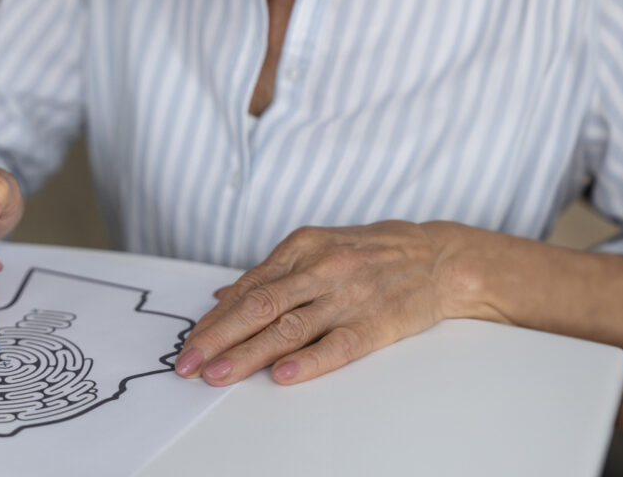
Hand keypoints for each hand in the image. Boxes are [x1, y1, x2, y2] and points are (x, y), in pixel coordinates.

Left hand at [175, 221, 466, 385]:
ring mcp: (347, 296)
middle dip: (218, 337)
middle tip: (187, 364)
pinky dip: (309, 361)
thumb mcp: (317, 246)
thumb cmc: (369, 252)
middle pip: (259, 306)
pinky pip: (337, 344)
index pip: (248, 287)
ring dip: (248, 354)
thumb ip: (271, 273)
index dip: (215, 318)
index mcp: (302, 247)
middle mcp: (320, 268)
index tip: (190, 343)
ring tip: (218, 376)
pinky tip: (283, 375)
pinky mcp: (374, 322)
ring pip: (289, 327)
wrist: (435, 257)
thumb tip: (223, 295)